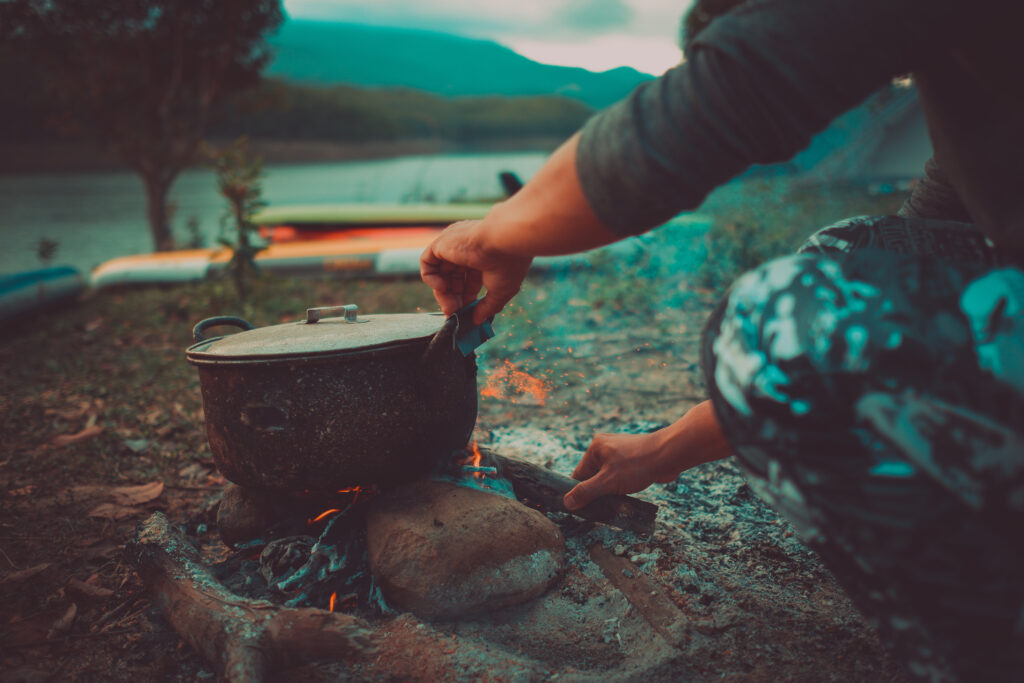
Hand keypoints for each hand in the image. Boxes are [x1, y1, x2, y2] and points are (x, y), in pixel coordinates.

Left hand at [420, 219, 532, 324]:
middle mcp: (467, 250)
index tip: (466, 314)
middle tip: (455, 314)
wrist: (505, 241)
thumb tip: (477, 321)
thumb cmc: (508, 264)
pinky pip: (427, 263)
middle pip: (453, 279)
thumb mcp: (501, 291)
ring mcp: (453, 246)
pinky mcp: (442, 243)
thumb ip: (488, 307)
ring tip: (450, 306)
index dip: (466, 299)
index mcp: (483, 258)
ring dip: (443, 293)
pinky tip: (442, 287)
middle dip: (454, 299)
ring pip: (440, 274)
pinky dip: (430, 278)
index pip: (469, 281)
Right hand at [563, 401, 732, 509]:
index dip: (579, 492)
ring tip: (617, 501)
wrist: (669, 455)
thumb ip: (586, 492)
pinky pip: (619, 475)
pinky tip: (626, 495)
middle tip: (602, 507)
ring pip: (607, 477)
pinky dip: (621, 486)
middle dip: (597, 492)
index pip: (578, 475)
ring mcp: (619, 451)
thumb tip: (567, 502)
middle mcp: (605, 447)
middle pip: (593, 476)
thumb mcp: (607, 482)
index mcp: (595, 448)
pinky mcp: (632, 458)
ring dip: (610, 491)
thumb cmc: (637, 465)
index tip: (581, 508)